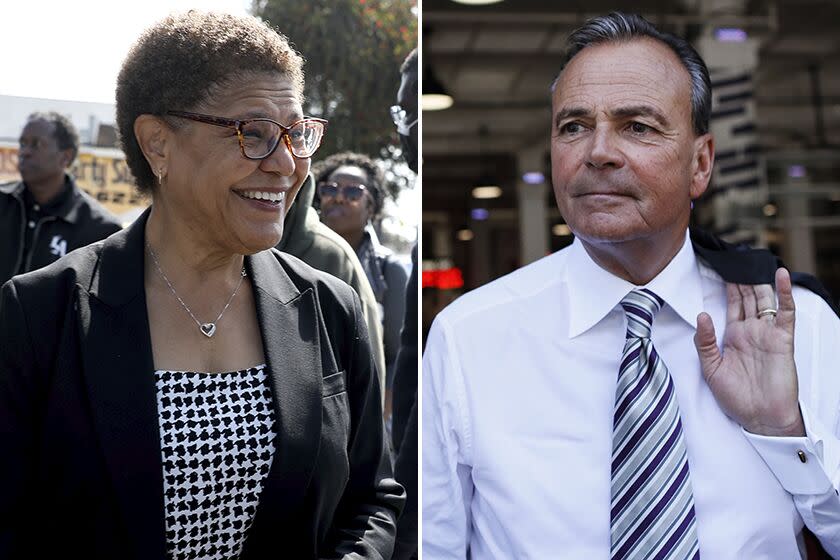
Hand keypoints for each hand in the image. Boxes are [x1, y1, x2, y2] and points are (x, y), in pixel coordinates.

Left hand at [693, 267, 802, 436]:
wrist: (761, 418)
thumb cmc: (736, 398)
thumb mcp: (711, 369)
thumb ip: (704, 342)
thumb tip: (701, 314)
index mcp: (733, 336)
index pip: (731, 303)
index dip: (726, 285)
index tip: (719, 266)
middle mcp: (751, 331)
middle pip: (747, 296)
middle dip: (741, 277)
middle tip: (735, 255)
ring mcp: (768, 333)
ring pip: (764, 299)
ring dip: (758, 280)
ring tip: (751, 258)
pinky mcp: (783, 340)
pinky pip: (785, 312)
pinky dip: (784, 293)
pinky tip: (780, 276)